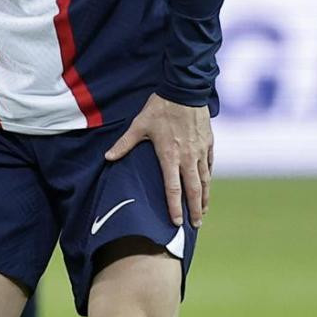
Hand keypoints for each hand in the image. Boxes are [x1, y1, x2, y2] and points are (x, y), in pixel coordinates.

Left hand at [104, 92, 212, 226]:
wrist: (185, 90)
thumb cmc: (160, 108)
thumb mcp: (139, 125)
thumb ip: (124, 143)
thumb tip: (107, 157)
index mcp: (169, 155)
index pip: (173, 188)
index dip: (174, 207)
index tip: (176, 222)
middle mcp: (188, 157)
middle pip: (193, 190)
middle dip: (194, 210)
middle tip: (195, 225)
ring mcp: (200, 151)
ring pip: (205, 180)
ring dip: (204, 198)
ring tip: (202, 212)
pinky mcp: (209, 143)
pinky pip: (209, 166)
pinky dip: (208, 179)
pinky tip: (207, 186)